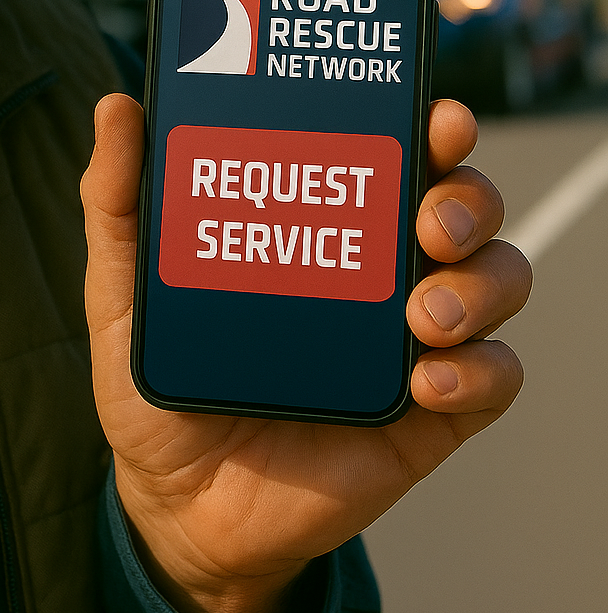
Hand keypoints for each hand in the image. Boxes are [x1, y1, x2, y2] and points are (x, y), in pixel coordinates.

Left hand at [80, 96, 530, 612]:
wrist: (177, 505)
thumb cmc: (160, 381)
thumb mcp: (125, 289)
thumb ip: (119, 200)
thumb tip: (117, 107)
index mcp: (322, 216)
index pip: (393, 148)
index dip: (430, 124)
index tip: (435, 117)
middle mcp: (380, 263)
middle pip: (464, 202)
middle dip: (466, 197)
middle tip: (428, 219)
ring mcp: (412, 337)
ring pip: (496, 277)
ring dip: (479, 281)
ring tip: (424, 313)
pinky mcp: (432, 413)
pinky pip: (494, 378)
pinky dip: (479, 371)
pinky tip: (428, 381)